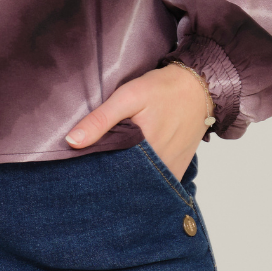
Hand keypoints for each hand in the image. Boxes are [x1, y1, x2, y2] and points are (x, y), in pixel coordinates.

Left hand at [65, 64, 209, 179]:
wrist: (199, 86)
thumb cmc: (163, 89)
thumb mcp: (128, 96)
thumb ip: (101, 120)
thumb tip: (72, 141)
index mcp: (144, 153)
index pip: (110, 174)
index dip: (94, 171)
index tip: (81, 170)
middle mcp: (160, 169)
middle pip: (126, 181)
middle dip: (110, 178)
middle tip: (93, 172)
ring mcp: (171, 171)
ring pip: (142, 183)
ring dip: (128, 178)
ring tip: (111, 171)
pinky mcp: (179, 169)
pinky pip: (158, 183)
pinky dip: (145, 178)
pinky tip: (133, 169)